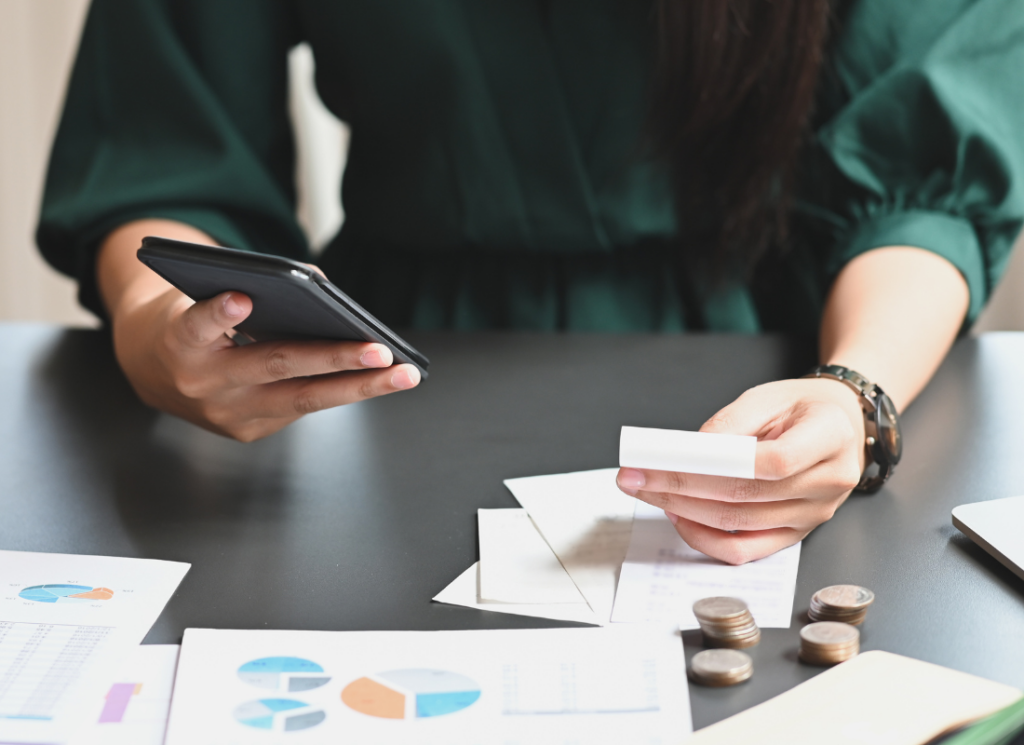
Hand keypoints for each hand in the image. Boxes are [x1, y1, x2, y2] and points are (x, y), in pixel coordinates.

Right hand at [111, 285, 419, 440]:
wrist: (154, 374)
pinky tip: (381, 379)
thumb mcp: (199, 293)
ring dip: (359, 387)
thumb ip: (245, 286)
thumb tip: (322, 288)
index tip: (241, 297)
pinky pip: (302, 407)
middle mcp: (202, 384)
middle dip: (333, 358)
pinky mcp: (247, 432)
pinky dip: (343, 390)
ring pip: (302, 400)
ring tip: (404, 374)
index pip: (196, 324)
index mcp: (178, 341)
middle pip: (274, 366)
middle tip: (379, 350)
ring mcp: (227, 414)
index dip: (218, 313)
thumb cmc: (189, 322)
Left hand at [616, 379, 866, 564]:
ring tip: (649, 492)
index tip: (660, 461)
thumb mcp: (768, 396)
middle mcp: (828, 484)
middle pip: (745, 497)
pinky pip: (746, 550)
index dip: (711, 466)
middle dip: (680, 489)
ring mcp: (814, 516)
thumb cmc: (803, 408)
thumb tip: (688, 454)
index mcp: (829, 439)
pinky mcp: (796, 534)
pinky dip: (706, 538)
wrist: (839, 426)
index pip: (771, 462)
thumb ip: (730, 423)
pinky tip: (679, 517)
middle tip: (635, 478)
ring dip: (684, 511)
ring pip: (739, 526)